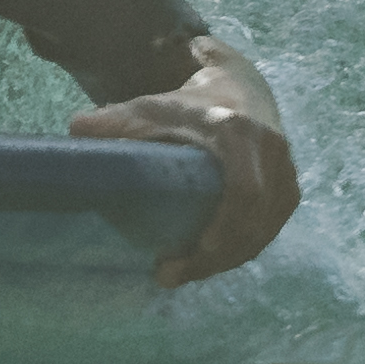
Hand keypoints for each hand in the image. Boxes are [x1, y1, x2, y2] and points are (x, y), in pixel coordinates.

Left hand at [75, 62, 297, 286]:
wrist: (243, 87)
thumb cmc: (189, 103)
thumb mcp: (151, 107)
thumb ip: (116, 120)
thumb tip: (76, 131)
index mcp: (239, 133)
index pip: (243, 192)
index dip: (223, 230)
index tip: (188, 254)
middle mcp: (271, 153)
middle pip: (253, 221)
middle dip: (215, 257)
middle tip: (170, 275)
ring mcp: (286, 173)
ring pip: (263, 231)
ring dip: (225, 259)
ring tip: (182, 274)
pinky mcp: (289, 189)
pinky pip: (269, 230)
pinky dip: (240, 250)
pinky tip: (209, 262)